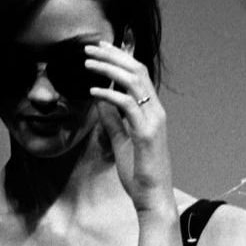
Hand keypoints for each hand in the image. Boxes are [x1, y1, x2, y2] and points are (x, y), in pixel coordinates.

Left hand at [85, 41, 174, 214]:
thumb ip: (113, 121)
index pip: (138, 75)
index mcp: (151, 112)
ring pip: (134, 81)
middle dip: (113, 55)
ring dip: (109, 69)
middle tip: (91, 46)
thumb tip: (100, 100)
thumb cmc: (139, 174)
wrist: (153, 199)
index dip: (120, 58)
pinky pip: (128, 105)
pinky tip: (93, 92)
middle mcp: (156, 111)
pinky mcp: (147, 133)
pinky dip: (110, 95)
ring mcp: (153, 120)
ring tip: (88, 63)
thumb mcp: (121, 142)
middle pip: (136, 70)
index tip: (100, 49)